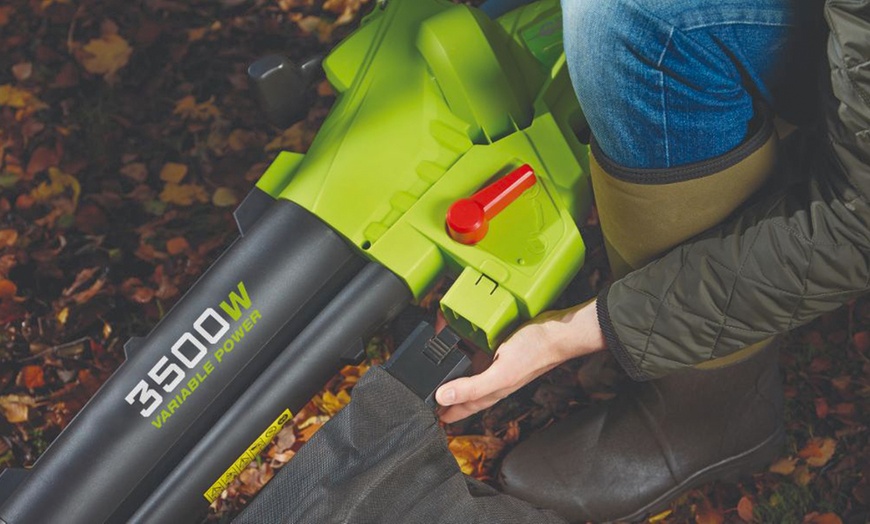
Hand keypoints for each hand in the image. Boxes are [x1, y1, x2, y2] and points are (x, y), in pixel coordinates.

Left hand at [435, 299, 605, 422]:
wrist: (558, 331)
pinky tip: (458, 338)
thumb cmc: (536, 352)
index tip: (427, 414)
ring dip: (452, 364)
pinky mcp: (499, 345)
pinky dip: (464, 344)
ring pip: (468, 367)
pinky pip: (476, 348)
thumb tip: (442, 397)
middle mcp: (492, 378)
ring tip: (436, 360)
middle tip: (425, 386)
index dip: (444, 412)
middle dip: (444, 388)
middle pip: (462, 386)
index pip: (462, 407)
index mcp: (492, 390)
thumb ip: (472, 387)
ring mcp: (495, 362)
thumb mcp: (501, 373)